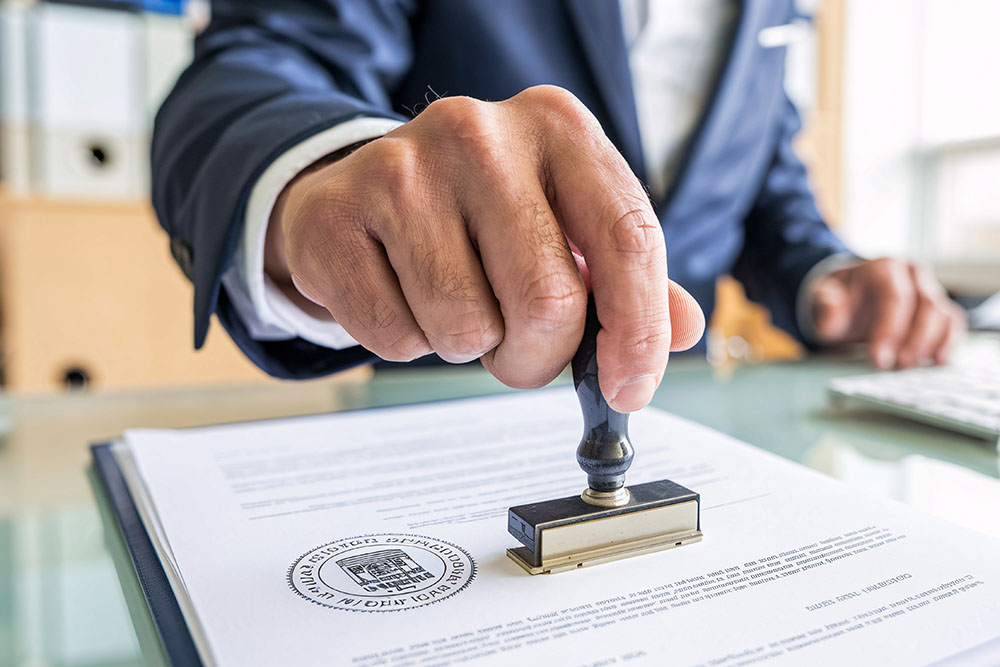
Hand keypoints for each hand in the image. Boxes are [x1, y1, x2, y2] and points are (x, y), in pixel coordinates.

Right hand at [265, 86, 705, 410]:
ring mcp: (400, 168)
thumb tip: (683, 330)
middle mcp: (479, 133)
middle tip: (520, 350)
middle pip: (547, 301)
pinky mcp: (335, 215)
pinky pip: (395, 337)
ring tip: (454, 301)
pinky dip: (408, 342)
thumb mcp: (561, 220)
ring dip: (469, 347)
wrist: (357, 188)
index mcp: (556, 127)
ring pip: (466, 329)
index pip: (628, 239)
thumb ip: (625, 273)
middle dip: (538, 356)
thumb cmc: (473, 214)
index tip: (629, 388)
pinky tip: (402, 295)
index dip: (638, 332)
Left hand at [811, 258, 966, 368]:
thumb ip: (823, 304)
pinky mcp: (939, 307)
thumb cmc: (838, 300)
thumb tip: (830, 307)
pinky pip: (952, 323)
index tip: (878, 358)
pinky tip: (936, 360)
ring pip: (943, 314)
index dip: (889, 329)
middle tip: (897, 365)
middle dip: (913, 339)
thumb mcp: (822, 301)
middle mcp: (911, 274)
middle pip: (925, 304)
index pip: (895, 296)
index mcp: (882, 268)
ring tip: (910, 365)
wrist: (848, 298)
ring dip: (930, 343)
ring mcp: (928, 289)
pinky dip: (948, 342)